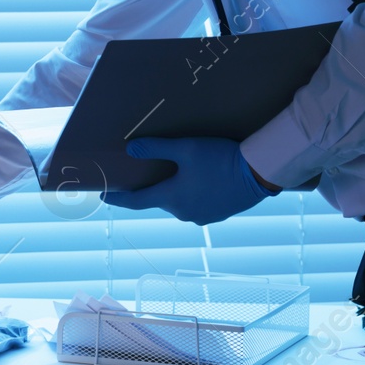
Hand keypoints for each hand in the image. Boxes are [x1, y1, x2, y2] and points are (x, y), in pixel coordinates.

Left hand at [101, 136, 276, 225]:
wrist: (260, 173)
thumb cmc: (220, 159)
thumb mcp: (186, 148)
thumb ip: (156, 148)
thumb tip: (131, 150)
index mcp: (171, 198)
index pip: (136, 201)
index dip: (118, 198)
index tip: (103, 196)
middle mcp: (183, 212)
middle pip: (158, 200)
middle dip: (150, 188)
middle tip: (143, 173)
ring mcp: (201, 216)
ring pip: (178, 202)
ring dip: (174, 189)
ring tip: (175, 173)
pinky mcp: (217, 215)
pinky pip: (196, 204)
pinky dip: (191, 193)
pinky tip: (199, 179)